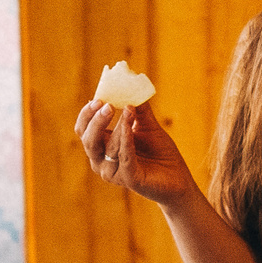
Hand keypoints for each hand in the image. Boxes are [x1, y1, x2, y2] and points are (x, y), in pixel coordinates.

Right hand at [75, 100, 197, 209]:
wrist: (178, 177)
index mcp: (101, 147)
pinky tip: (130, 124)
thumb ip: (138, 108)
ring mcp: (113, 172)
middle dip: (95, 120)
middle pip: (87, 139)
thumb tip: (132, 83)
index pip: (83, 130)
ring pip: (107, 147)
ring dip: (118, 126)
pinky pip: (123, 156)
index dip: (87, 114)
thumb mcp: (147, 125)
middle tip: (107, 104)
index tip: (98, 97)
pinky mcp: (128, 179)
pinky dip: (125, 138)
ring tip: (130, 109)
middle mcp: (101, 161)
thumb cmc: (159, 152)